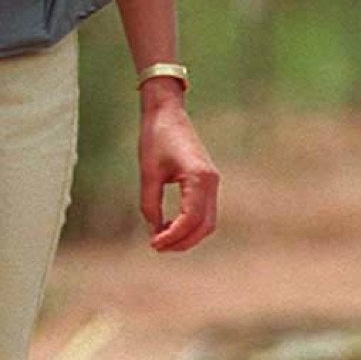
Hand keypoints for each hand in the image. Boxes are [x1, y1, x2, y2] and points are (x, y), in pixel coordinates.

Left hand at [138, 90, 218, 251]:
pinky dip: (190, 224)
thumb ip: (150, 204)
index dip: (173, 236)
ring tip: (162, 240)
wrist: (167, 112)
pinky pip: (205, 211)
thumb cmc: (155, 137)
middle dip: (182, 241)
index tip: (154, 244)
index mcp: (199, 178)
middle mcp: (211, 182)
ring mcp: (212, 182)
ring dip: (188, 235)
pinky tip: (169, 227)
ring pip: (208, 222)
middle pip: (204, 226)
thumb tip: (154, 231)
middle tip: (157, 247)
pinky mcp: (207, 181)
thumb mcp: (148, 173)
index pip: (190, 219)